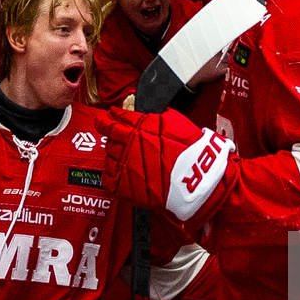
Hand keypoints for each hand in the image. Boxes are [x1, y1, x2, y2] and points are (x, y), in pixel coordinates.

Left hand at [100, 107, 233, 222]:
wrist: (195, 178)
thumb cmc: (189, 149)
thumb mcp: (172, 121)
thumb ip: (152, 116)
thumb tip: (141, 113)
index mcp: (137, 127)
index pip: (113, 119)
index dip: (106, 119)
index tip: (104, 119)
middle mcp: (127, 145)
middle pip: (110, 138)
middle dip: (114, 138)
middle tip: (121, 140)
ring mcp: (124, 166)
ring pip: (109, 157)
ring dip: (115, 155)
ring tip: (127, 158)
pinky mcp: (125, 185)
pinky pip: (109, 178)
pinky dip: (113, 175)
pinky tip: (122, 173)